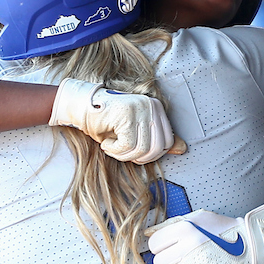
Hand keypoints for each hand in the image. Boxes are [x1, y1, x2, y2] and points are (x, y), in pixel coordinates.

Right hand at [49, 78, 180, 163]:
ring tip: (112, 147)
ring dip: (123, 155)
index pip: (167, 142)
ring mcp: (140, 107)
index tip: (133, 151)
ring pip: (142, 148)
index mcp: (157, 108)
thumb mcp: (136, 133)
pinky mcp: (126, 113)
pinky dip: (115, 151)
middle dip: (137, 157)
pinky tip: (106, 143)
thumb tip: (183, 149)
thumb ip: (158, 139)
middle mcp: (152, 105)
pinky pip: (127, 145)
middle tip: (121, 151)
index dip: (149, 154)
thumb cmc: (107, 123)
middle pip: (156, 147)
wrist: (80, 109)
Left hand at [146, 204, 263, 263]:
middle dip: (167, 263)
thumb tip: (146, 234)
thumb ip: (170, 224)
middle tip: (180, 259)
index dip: (160, 247)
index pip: (154, 244)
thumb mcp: (197, 218)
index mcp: (186, 228)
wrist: (250, 244)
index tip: (170, 247)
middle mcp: (191, 246)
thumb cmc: (221, 229)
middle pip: (159, 263)